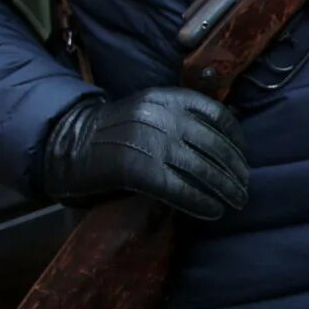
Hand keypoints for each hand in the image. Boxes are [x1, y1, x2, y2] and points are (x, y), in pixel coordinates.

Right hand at [42, 88, 248, 221]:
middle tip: (244, 188)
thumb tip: (223, 145)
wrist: (64, 146)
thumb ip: (179, 119)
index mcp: (167, 97)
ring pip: (202, 168)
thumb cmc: (112, 133)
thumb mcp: (148, 112)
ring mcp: (150, 142)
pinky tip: (212, 211)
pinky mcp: (138, 169)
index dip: (236, 139)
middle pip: (214, 145)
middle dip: (234, 170)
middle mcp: (162, 116)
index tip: (243, 156)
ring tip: (236, 202)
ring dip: (224, 189)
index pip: (217, 115)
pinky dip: (200, 202)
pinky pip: (180, 188)